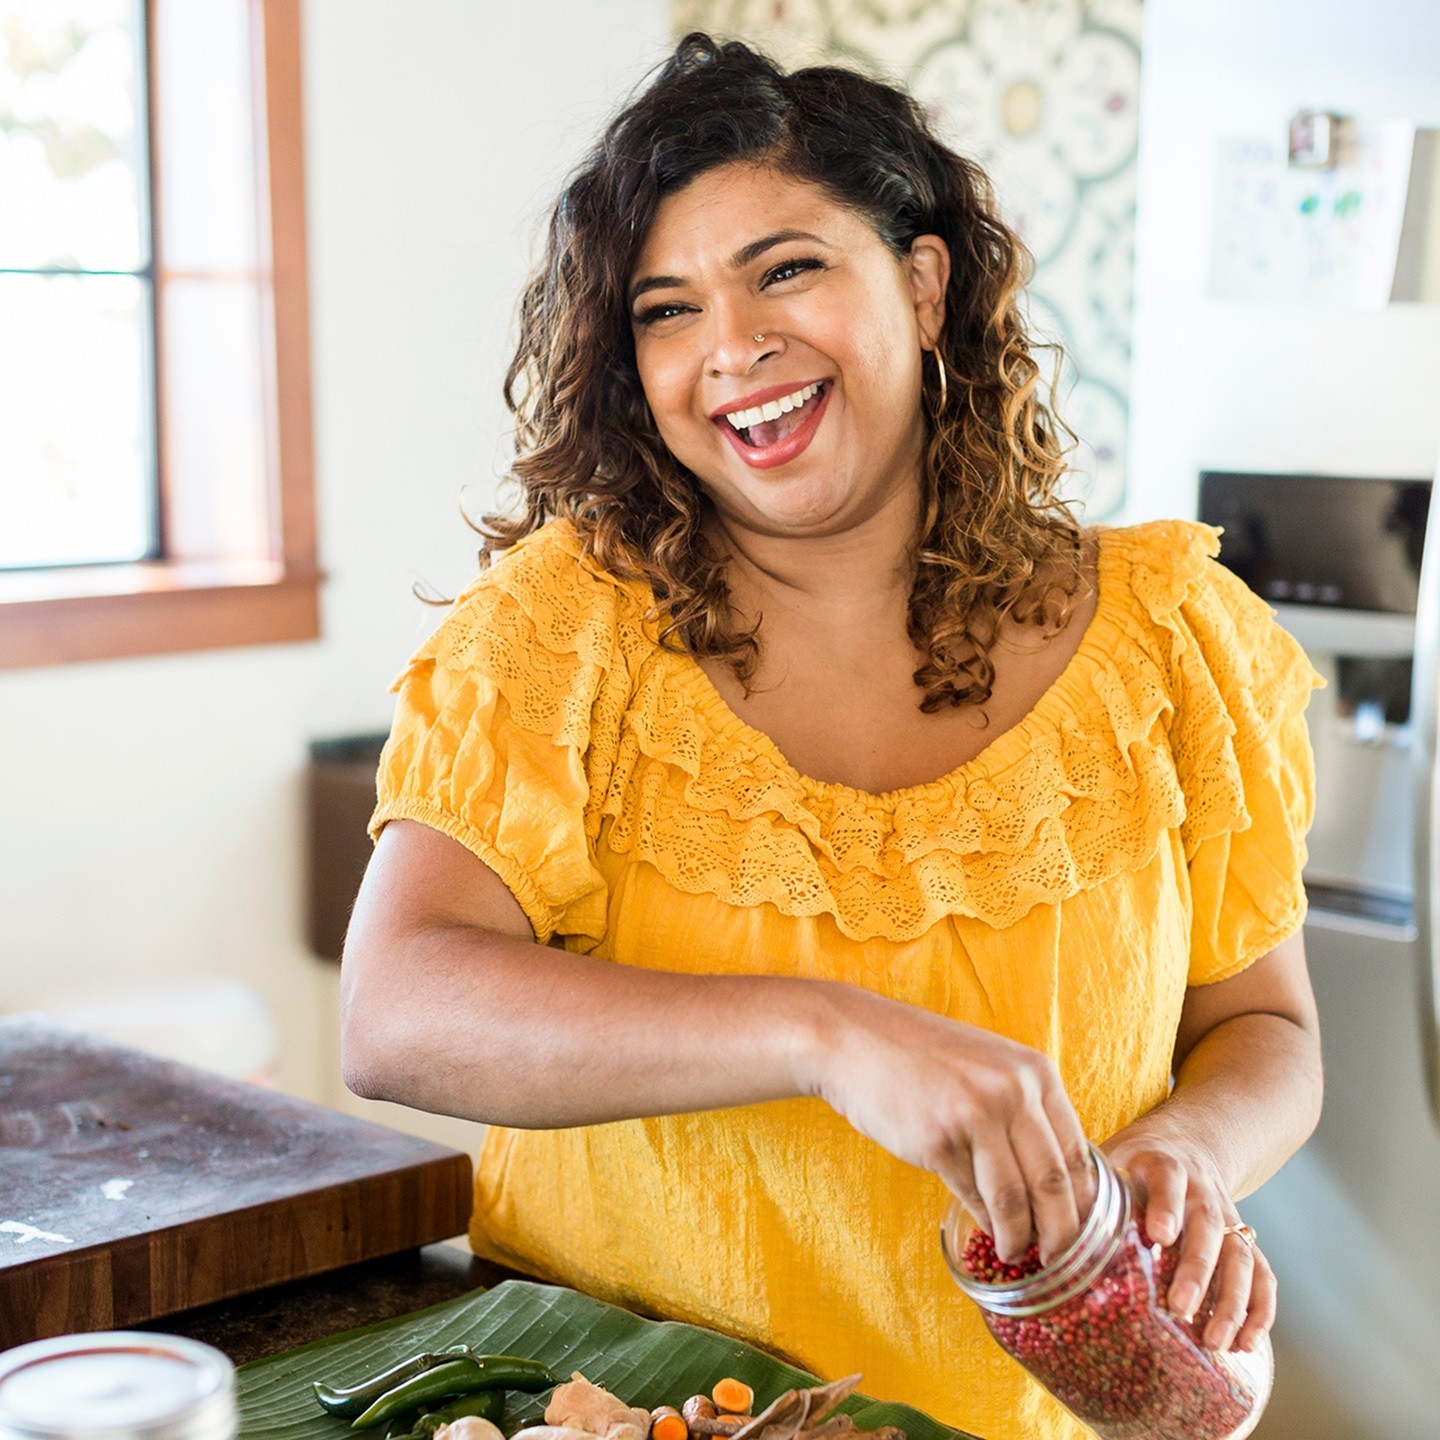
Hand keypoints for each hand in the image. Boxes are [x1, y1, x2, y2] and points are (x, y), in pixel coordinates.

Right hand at [803, 983, 1095, 1263]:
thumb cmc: (922, 1055)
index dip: (1083, 1201)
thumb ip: (1024, 1110)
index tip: (1083, 1229)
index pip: (1076, 1151)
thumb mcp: (989, 1066)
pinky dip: (986, 1222)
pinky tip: (988, 1232)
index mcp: (1034, 1072)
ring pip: (1015, 1199)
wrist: (856, 1039)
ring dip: (1020, 1237)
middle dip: (1061, 1231)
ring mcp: (975, 1116)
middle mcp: (1013, 1092)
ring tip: (1017, 1252)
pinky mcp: (938, 1142)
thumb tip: (1054, 1181)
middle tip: (1060, 1257)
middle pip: (1053, 1182)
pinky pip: (974, 1196)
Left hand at [1102, 1128, 1275, 1352]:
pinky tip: (1247, 1344)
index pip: (1169, 1179)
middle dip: (1197, 1269)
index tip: (1159, 1235)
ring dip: (1232, 1301)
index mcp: (1163, 1164)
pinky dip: (1261, 1310)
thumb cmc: (1134, 1160)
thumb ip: (1086, 1185)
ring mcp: (1228, 1217)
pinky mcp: (1244, 1242)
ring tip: (1215, 1342)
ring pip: (1241, 1257)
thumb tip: (1040, 1225)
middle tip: (1179, 1308)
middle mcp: (1203, 1190)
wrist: (1187, 1143)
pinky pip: (1263, 1275)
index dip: (1166, 1205)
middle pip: (1208, 1226)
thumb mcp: (1110, 1156)